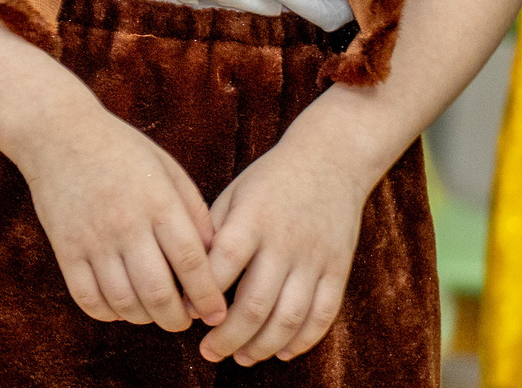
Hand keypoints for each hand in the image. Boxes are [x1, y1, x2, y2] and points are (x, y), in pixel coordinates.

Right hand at [16, 97, 224, 331]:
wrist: (55, 131)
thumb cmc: (119, 150)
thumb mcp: (166, 169)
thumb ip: (193, 211)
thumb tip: (214, 259)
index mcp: (158, 202)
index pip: (192, 263)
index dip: (208, 297)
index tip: (216, 313)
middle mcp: (126, 223)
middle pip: (159, 292)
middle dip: (177, 319)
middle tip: (182, 319)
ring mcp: (92, 237)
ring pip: (124, 301)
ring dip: (144, 318)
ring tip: (152, 313)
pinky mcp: (64, 246)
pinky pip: (87, 297)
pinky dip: (107, 312)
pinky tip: (118, 305)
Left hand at [196, 132, 372, 363]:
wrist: (330, 162)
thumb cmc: (269, 181)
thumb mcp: (233, 194)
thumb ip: (213, 233)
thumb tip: (186, 277)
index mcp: (252, 219)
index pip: (223, 265)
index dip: (202, 295)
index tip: (184, 313)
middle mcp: (284, 242)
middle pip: (255, 302)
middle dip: (229, 335)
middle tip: (208, 352)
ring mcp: (315, 259)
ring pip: (289, 317)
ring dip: (262, 345)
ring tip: (240, 358)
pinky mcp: (338, 270)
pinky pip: (322, 315)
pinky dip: (302, 340)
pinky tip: (280, 352)